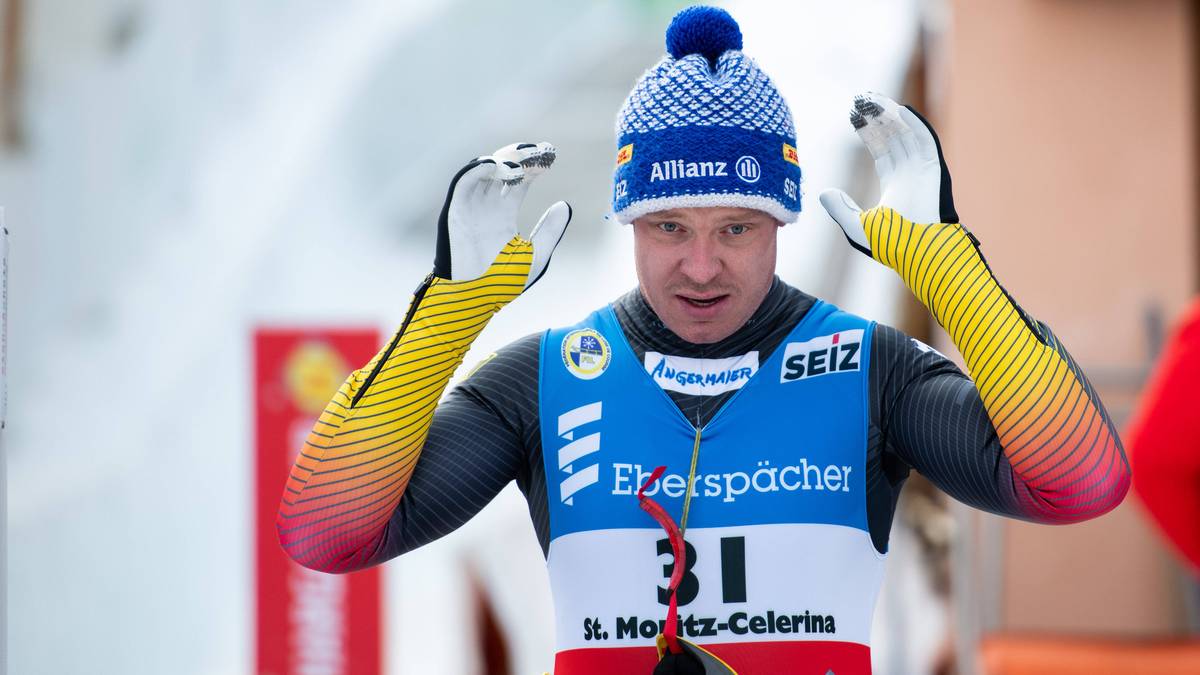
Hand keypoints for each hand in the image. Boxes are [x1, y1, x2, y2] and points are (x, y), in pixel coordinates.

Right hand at [433, 141, 571, 289]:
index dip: (534, 166)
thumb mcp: (536, 254)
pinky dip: (479, 168)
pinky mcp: (456, 210)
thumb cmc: (503, 283)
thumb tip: (565, 205)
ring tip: (524, 159)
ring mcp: (471, 206)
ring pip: (484, 170)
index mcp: (503, 215)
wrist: (476, 298)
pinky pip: (464, 181)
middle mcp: (487, 206)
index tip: (552, 155)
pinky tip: (499, 164)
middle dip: (521, 155)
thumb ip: (550, 230)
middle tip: (541, 150)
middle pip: (502, 169)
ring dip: (503, 158)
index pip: (519, 181)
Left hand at [819, 93, 958, 257]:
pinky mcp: (934, 169)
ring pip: (906, 133)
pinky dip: (915, 124)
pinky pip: (926, 141)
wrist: (920, 253)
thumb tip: (823, 193)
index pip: (881, 150)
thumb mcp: (857, 226)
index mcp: (895, 184)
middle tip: (860, 100)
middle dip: (877, 118)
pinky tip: (898, 110)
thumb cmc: (894, 246)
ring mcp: (922, 170)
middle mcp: (909, 173)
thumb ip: (840, 209)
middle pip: (893, 137)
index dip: (868, 133)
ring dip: (891, 115)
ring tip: (871, 100)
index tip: (853, 117)